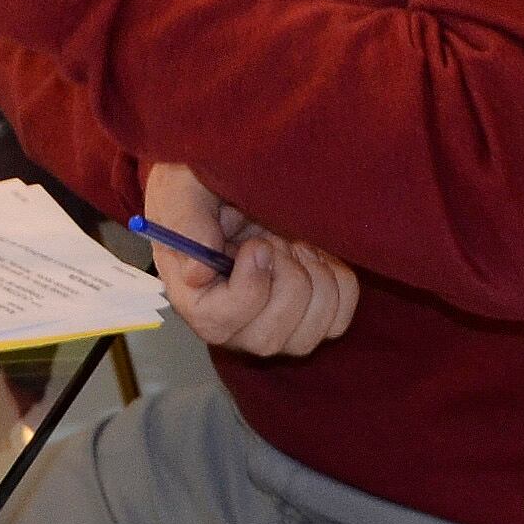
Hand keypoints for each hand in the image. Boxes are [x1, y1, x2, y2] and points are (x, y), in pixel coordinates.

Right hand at [138, 161, 363, 358]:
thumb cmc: (202, 186)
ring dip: (313, 277)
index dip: (248, 286)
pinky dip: (338, 280)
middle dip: (285, 280)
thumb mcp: (184, 188)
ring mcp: (277, 326)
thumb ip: (187, 222)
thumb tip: (197, 273)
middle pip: (268, 339)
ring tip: (293, 243)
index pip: (218, 323)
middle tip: (276, 239)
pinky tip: (314, 255)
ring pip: (311, 332)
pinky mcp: (313, 318)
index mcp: (194, 299)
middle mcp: (234, 326)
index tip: (257, 245)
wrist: (240, 184)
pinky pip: (340, 317)